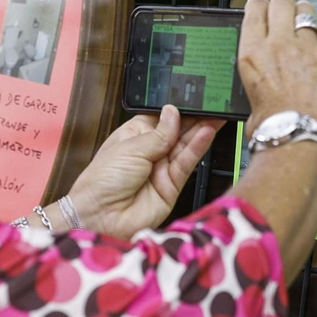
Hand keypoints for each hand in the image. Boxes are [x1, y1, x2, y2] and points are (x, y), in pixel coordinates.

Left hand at [65, 106, 224, 238]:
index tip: (192, 98)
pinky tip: (206, 134)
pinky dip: (197, 148)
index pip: (160, 119)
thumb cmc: (103, 180)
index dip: (175, 110)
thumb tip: (173, 112)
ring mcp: (161, 169)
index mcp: (133, 137)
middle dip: (193, 119)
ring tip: (216, 116)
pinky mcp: (172, 186)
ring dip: (200, 131)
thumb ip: (158, 133)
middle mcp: (149, 152)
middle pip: (176, 132)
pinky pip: (187, 164)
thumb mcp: (130, 148)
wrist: (101, 217)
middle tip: (211, 105)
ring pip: (184, 147)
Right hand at [238, 0, 316, 144]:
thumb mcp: (251, 98)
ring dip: (304, 15)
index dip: (260, 4)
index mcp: (253, 53)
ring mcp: (308, 48)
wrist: (302, 139)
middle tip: (286, 12)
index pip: (255, 10)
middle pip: (281, 2)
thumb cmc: (275, 128)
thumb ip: (259, 77)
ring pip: (306, 11)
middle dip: (283, 4)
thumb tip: (263, 80)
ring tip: (306, 24)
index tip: (263, 5)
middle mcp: (279, 44)